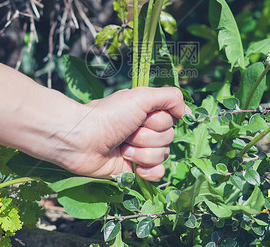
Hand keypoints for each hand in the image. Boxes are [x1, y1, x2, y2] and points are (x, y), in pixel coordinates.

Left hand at [55, 87, 187, 181]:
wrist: (82, 140)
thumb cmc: (109, 115)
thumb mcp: (141, 96)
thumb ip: (170, 97)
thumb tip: (187, 112)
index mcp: (147, 112)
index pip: (172, 119)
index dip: (159, 120)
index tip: (143, 117)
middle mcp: (145, 130)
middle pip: (168, 138)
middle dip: (147, 137)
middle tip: (127, 133)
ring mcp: (140, 150)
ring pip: (162, 155)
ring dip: (142, 152)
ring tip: (122, 147)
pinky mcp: (134, 169)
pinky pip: (158, 173)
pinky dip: (148, 171)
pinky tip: (134, 167)